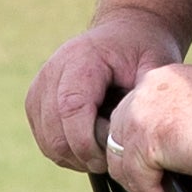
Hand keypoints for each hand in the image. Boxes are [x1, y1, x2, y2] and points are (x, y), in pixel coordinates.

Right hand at [27, 10, 186, 172]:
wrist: (121, 34)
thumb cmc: (141, 49)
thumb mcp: (155, 64)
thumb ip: (147, 95)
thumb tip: (139, 133)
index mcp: (80, 59)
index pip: (70, 108)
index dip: (88, 141)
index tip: (112, 156)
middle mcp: (51, 72)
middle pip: (55, 132)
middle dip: (85, 155)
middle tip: (113, 158)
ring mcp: (39, 89)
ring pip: (48, 142)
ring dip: (77, 157)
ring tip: (105, 151)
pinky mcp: (35, 103)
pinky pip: (46, 141)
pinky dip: (68, 153)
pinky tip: (92, 147)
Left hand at [97, 61, 191, 191]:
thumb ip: (176, 123)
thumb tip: (169, 154)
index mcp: (156, 83)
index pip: (129, 121)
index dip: (138, 152)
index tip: (155, 173)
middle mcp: (142, 95)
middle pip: (117, 142)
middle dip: (135, 172)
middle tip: (158, 191)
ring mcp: (140, 117)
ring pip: (122, 164)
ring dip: (143, 188)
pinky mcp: (148, 141)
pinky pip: (139, 180)